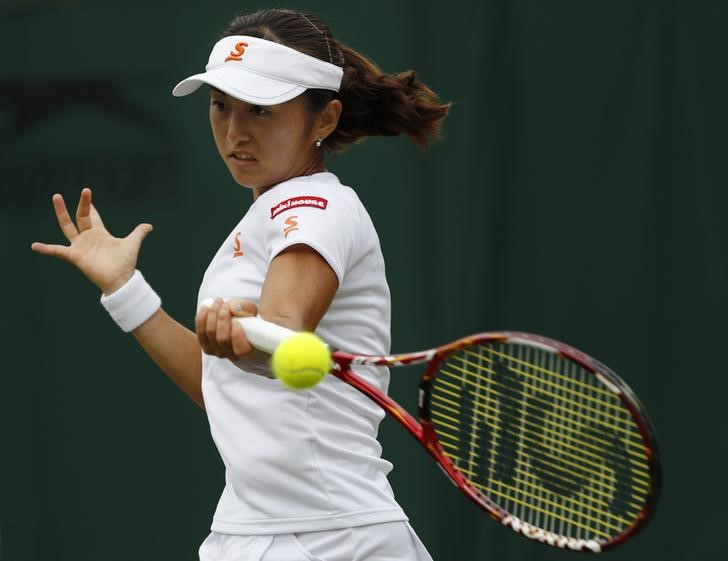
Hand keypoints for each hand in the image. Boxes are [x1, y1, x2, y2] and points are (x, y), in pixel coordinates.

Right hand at [31, 188, 152, 293]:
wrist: (121, 279)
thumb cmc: (125, 263)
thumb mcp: (133, 243)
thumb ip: (139, 233)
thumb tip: (149, 226)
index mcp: (100, 233)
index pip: (93, 216)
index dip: (90, 206)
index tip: (87, 193)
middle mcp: (88, 238)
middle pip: (81, 216)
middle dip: (82, 203)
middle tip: (83, 190)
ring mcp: (80, 246)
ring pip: (67, 226)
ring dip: (61, 212)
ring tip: (56, 197)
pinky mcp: (75, 256)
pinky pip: (57, 251)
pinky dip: (46, 249)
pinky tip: (34, 246)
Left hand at [196, 298, 258, 359]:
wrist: (237, 324)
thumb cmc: (248, 320)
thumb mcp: (252, 311)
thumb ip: (247, 308)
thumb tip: (233, 308)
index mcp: (248, 350)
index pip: (241, 350)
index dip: (237, 336)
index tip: (236, 321)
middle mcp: (232, 355)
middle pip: (222, 339)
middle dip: (222, 318)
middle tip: (226, 304)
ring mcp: (218, 352)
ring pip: (210, 334)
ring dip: (212, 314)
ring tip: (218, 301)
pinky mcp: (206, 347)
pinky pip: (200, 334)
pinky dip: (201, 319)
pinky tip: (205, 308)